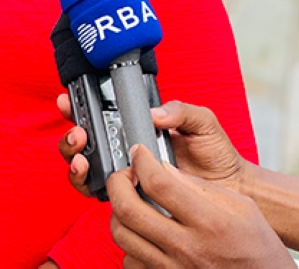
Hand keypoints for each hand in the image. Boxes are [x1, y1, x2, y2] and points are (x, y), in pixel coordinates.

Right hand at [56, 97, 249, 196]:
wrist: (231, 188)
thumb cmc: (216, 153)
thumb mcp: (202, 122)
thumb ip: (181, 110)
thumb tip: (154, 114)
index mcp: (138, 126)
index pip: (100, 114)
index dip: (78, 107)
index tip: (67, 101)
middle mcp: (125, 149)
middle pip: (84, 142)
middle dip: (71, 136)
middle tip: (79, 134)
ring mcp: (125, 174)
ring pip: (85, 168)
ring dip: (75, 161)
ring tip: (82, 158)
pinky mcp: (130, 197)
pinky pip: (101, 193)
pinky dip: (89, 185)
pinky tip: (97, 178)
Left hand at [109, 146, 291, 267]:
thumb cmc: (259, 250)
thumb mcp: (243, 208)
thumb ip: (201, 188)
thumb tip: (165, 169)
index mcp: (210, 222)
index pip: (159, 183)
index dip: (141, 161)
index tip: (139, 154)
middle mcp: (187, 248)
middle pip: (129, 209)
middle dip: (118, 183)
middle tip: (123, 174)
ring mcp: (173, 268)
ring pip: (122, 236)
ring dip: (119, 212)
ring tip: (130, 200)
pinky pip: (129, 261)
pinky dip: (129, 243)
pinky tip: (142, 233)